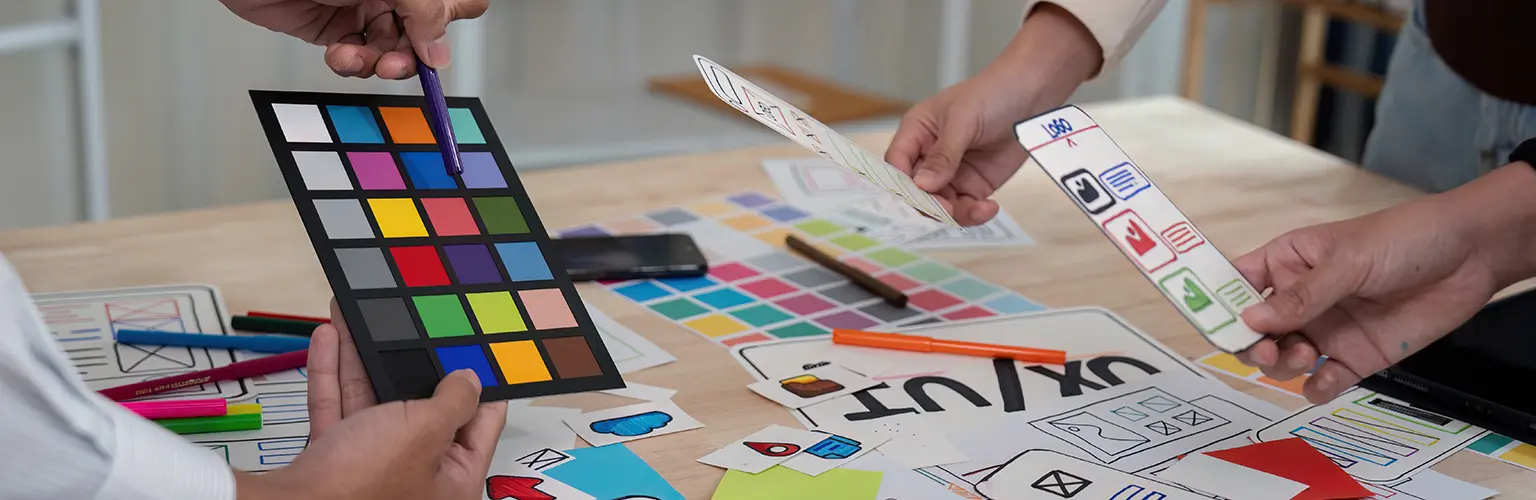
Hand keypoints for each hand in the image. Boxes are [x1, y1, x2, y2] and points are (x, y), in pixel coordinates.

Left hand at [219, 0, 489, 78]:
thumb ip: (424, 11)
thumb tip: (439, 53)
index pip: (457, 0)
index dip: (451, 19)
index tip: (435, 40)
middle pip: (424, 34)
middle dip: (411, 55)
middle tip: (396, 62)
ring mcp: (364, 8)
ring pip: (390, 52)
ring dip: (377, 64)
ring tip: (360, 59)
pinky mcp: (333, 28)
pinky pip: (356, 58)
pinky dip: (350, 64)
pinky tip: (340, 55)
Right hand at [235, 300, 507, 498]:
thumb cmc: (364, 482)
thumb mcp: (425, 431)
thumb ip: (454, 401)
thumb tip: (470, 379)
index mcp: (453, 480)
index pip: (480, 427)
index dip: (480, 388)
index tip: (474, 350)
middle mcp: (415, 476)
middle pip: (421, 411)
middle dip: (408, 362)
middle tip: (412, 325)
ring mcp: (371, 470)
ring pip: (372, 404)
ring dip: (361, 358)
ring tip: (358, 318)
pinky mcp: (333, 463)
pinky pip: (338, 411)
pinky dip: (332, 376)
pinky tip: (327, 339)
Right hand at [885, 3, 1100, 225]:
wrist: (1032, 95)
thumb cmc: (992, 93)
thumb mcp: (963, 120)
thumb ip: (943, 155)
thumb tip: (922, 185)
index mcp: (916, 133)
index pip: (897, 164)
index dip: (901, 183)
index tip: (916, 197)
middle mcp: (928, 156)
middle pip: (916, 192)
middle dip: (930, 204)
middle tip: (949, 210)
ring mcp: (951, 174)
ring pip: (940, 206)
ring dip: (956, 214)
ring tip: (978, 209)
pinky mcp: (974, 186)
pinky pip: (965, 208)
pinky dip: (974, 214)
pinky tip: (988, 208)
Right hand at [1231, 194, 1500, 403]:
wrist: (1471, 255)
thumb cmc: (1406, 237)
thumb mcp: (1348, 260)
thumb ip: (1301, 296)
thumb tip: (1251, 321)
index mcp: (1287, 264)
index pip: (1235, 286)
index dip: (1217, 305)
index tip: (1212, 323)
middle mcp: (1301, 300)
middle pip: (1253, 332)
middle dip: (1250, 344)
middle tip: (1265, 348)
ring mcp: (1326, 329)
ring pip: (1282, 360)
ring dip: (1282, 364)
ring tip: (1307, 354)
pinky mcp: (1356, 356)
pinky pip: (1323, 382)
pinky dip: (1316, 389)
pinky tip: (1324, 380)